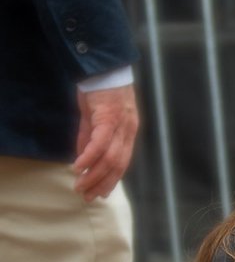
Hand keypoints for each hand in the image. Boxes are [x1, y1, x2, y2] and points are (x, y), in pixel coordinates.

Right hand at [74, 83, 139, 200]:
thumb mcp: (94, 116)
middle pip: (117, 166)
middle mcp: (128, 132)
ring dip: (93, 175)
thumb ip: (89, 136)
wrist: (103, 64)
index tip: (100, 193)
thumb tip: (83, 156)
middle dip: (102, 184)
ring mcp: (121, 126)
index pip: (122, 163)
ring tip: (80, 187)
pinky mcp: (108, 118)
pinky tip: (79, 168)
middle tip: (88, 197)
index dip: (111, 180)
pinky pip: (100, 144)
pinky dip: (89, 158)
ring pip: (110, 159)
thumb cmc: (99, 88)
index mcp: (128, 132)